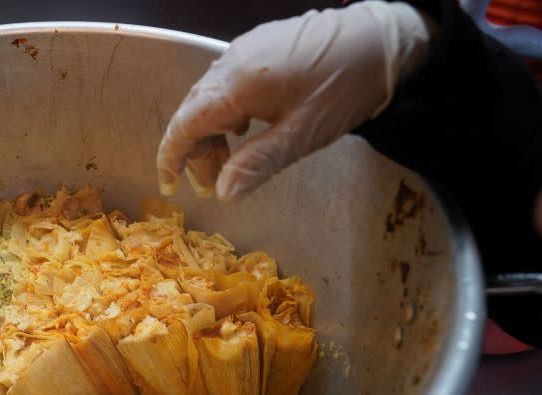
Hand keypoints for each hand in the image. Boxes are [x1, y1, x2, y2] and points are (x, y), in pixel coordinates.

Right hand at [157, 1, 432, 200]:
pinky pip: (223, 84)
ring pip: (206, 98)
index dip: (172, 158)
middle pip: (192, 111)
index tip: (171, 186)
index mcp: (239, 83)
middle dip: (194, 151)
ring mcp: (243, 50)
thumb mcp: (305, 134)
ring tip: (229, 162)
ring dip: (209, 134)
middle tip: (211, 184)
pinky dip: (223, 114)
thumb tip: (222, 194)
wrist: (384, 39)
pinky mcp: (257, 48)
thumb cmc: (348, 87)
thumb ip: (258, 163)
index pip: (186, 123)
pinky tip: (242, 130)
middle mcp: (232, 62)